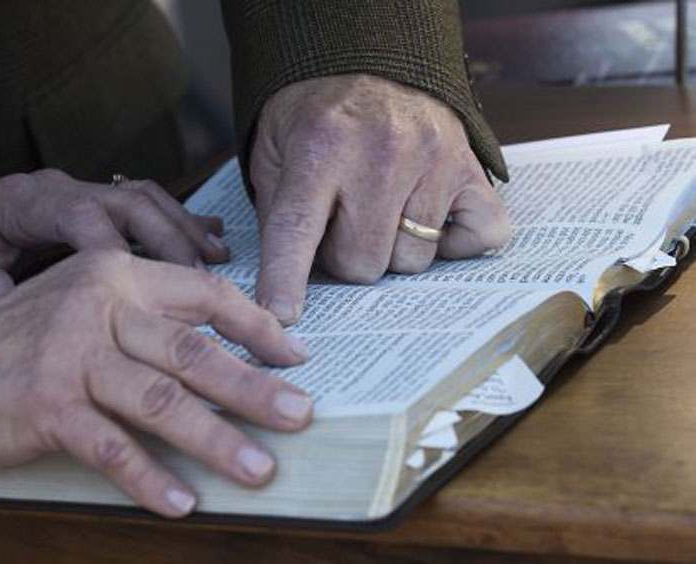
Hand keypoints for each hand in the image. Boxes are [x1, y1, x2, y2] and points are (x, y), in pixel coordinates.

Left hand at [0, 169, 228, 319]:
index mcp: (21, 201)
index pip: (78, 212)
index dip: (112, 246)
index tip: (137, 285)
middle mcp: (59, 190)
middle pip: (126, 199)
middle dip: (169, 235)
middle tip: (201, 273)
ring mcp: (84, 196)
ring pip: (147, 200)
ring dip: (185, 228)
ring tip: (218, 257)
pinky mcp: (101, 211)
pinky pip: (150, 210)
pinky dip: (183, 226)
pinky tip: (213, 243)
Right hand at [0, 250, 311, 516]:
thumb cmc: (17, 340)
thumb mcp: (83, 306)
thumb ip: (147, 321)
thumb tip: (222, 356)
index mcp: (116, 274)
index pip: (205, 294)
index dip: (256, 327)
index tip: (295, 356)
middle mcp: (98, 306)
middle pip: (193, 352)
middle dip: (254, 387)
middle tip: (300, 415)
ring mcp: (71, 355)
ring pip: (162, 401)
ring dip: (217, 439)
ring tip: (261, 468)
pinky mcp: (47, 406)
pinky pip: (113, 448)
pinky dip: (151, 479)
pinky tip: (184, 502)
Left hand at [250, 74, 510, 323]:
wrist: (370, 59)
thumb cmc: (318, 117)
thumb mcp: (275, 152)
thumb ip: (278, 215)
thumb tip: (282, 291)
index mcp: (322, 146)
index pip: (298, 229)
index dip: (286, 279)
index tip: (281, 317)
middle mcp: (384, 152)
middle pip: (363, 263)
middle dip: (345, 258)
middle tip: (342, 224)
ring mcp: (435, 159)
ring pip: (412, 261)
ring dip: (392, 249)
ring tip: (381, 212)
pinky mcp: (472, 168)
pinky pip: (480, 239)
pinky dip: (455, 242)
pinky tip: (427, 216)